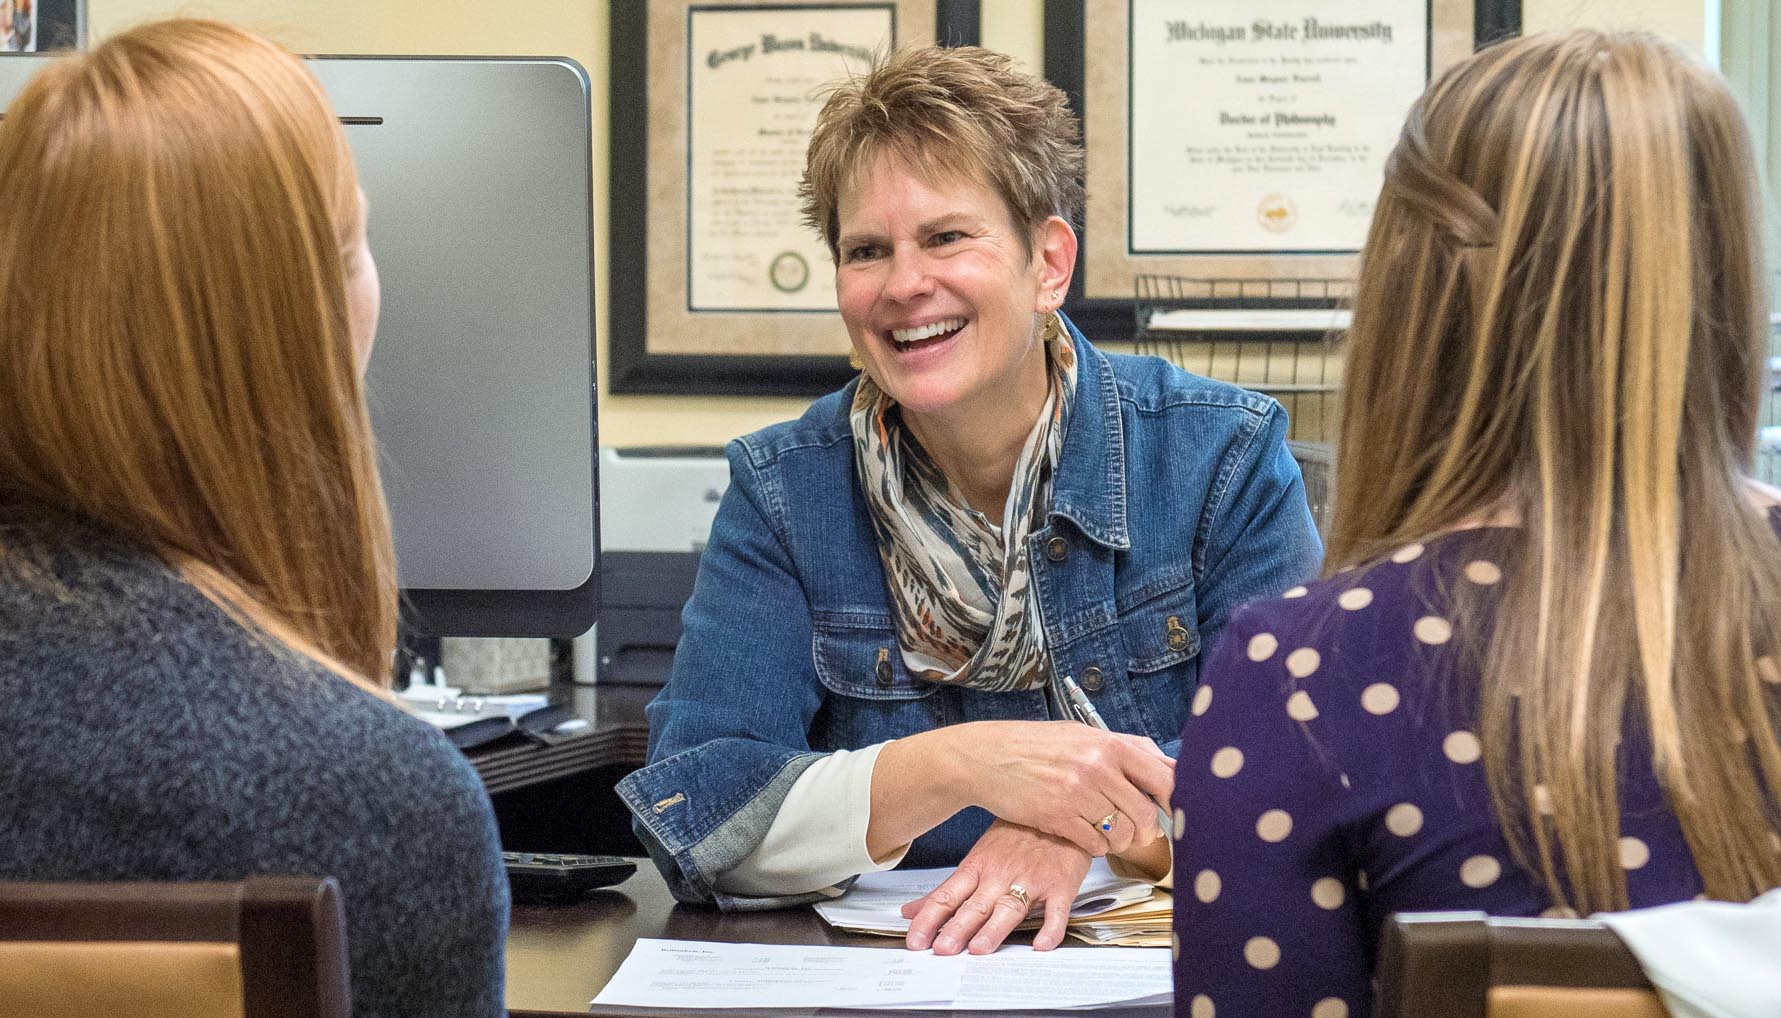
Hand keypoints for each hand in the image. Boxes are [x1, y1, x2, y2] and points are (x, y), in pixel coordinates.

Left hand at [900, 820, 1090, 954]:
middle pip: (975, 905)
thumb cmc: (1017, 834)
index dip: (929, 918)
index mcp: (978, 867)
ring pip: (1010, 908)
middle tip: (942, 949)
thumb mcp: (978, 855)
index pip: (947, 896)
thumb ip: (948, 889)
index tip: (915, 940)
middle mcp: (1001, 874)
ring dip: (994, 929)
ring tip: (979, 949)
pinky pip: (1056, 910)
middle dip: (957, 928)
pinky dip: (1050, 928)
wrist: (1058, 811)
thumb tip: (912, 911)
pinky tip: (1041, 944)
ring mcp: (1031, 880)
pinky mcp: (1060, 885)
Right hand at [957, 721, 1173, 855]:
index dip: (1177, 802)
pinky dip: (1095, 846)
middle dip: (1146, 831)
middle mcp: (1097, 767)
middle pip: (1145, 814)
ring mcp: (1077, 793)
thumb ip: (1126, 748)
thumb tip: (1168, 767)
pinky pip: (1094, 844)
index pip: (1163, 778)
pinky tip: (1083, 834)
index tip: (1177, 813)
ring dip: (1119, 841)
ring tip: (1107, 833)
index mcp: (1109, 744)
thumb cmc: (1037, 746)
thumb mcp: (1083, 735)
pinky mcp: (1058, 816)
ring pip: (1121, 833)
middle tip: (1138, 833)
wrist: (988, 756)